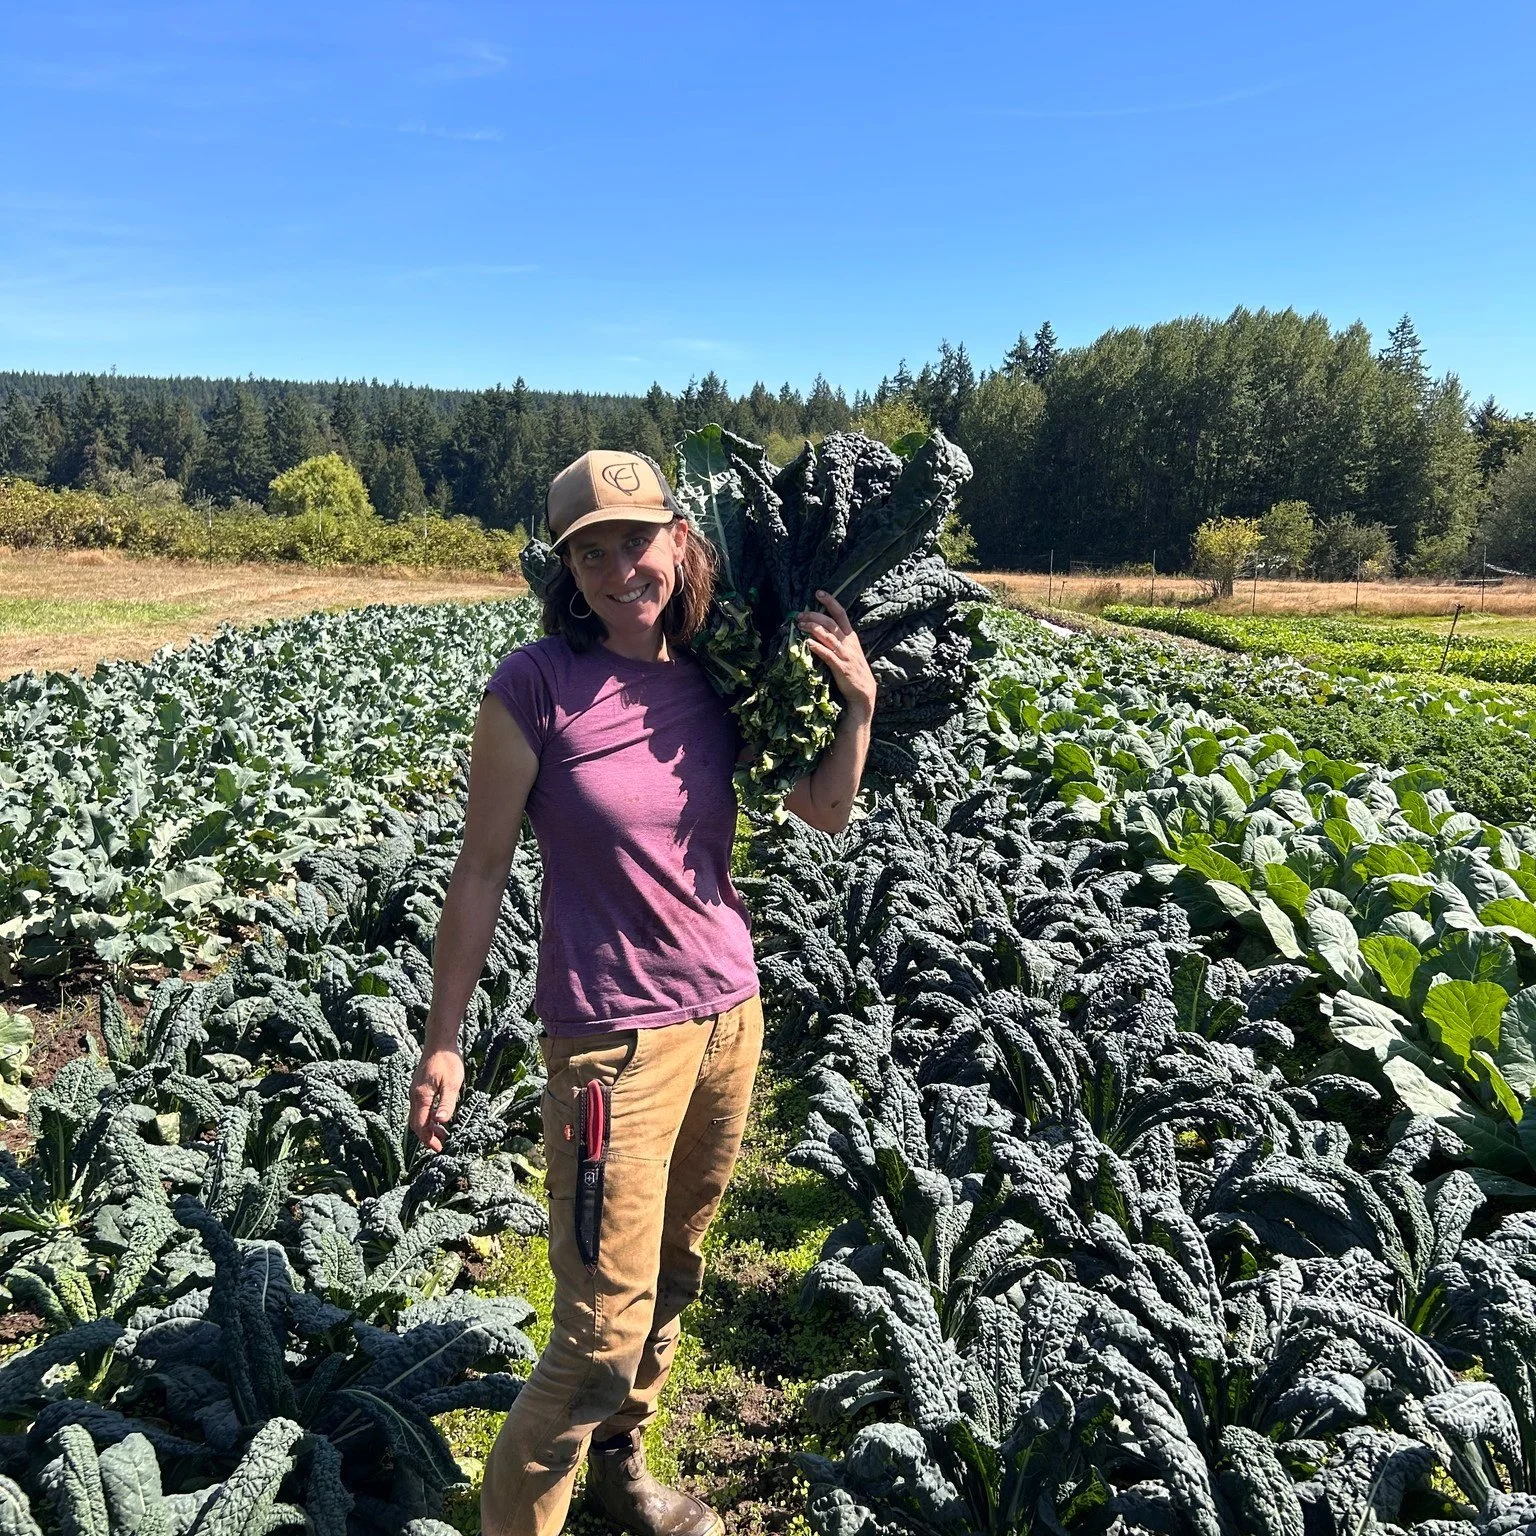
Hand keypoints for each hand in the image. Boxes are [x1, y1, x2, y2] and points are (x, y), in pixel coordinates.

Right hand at [409, 1047, 464, 1152]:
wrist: (439, 1042)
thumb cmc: (447, 1061)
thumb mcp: (452, 1083)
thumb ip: (446, 1103)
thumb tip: (441, 1122)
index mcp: (421, 1097)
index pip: (420, 1125)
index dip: (427, 1139)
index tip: (438, 1148)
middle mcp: (414, 1096)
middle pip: (416, 1123)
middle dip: (427, 1136)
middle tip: (440, 1145)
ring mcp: (415, 1091)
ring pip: (417, 1116)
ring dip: (428, 1127)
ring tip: (443, 1134)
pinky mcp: (419, 1087)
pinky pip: (420, 1107)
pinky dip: (427, 1117)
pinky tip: (438, 1117)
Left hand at [797, 590, 875, 718]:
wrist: (864, 693)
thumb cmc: (854, 671)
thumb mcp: (850, 651)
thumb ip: (838, 640)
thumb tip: (820, 630)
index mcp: (851, 637)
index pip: (841, 614)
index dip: (830, 601)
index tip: (818, 593)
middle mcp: (849, 643)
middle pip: (830, 623)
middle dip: (813, 616)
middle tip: (800, 615)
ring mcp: (845, 655)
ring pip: (827, 636)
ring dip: (812, 628)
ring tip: (799, 625)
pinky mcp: (841, 667)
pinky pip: (827, 655)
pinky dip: (817, 647)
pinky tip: (807, 643)